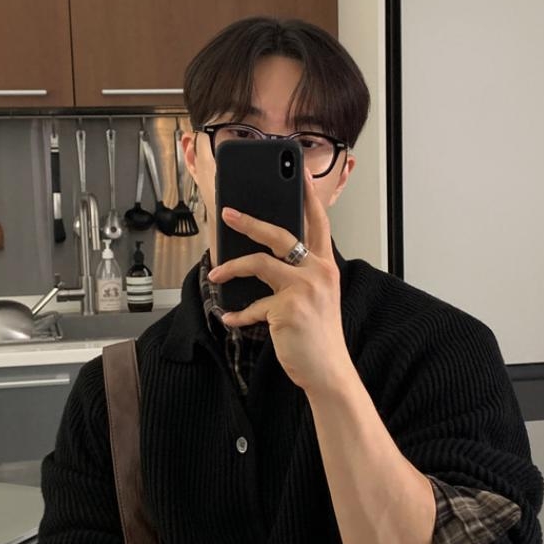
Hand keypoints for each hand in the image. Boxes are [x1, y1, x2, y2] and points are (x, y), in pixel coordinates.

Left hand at [207, 169, 353, 394]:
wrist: (328, 371)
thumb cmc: (319, 337)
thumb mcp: (316, 298)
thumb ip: (298, 276)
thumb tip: (262, 261)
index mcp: (325, 267)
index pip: (319, 223)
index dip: (308, 197)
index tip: (297, 172)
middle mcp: (318, 273)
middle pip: (280, 234)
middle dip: (249, 221)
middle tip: (227, 214)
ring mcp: (303, 289)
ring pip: (258, 263)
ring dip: (231, 267)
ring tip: (215, 273)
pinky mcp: (287, 308)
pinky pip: (252, 306)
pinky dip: (237, 314)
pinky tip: (228, 317)